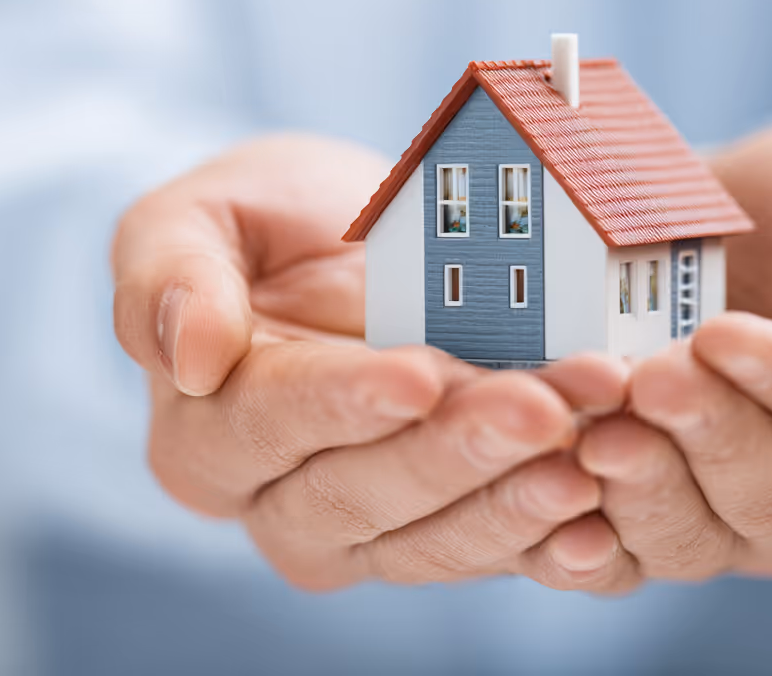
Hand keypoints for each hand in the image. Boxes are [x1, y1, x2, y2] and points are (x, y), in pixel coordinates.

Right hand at [111, 134, 629, 589]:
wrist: (359, 246)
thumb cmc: (271, 227)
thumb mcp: (198, 215)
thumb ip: (167, 276)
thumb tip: (189, 357)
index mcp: (209, 436)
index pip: (271, 424)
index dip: (343, 405)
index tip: (416, 375)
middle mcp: (287, 505)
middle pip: (366, 496)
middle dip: (458, 452)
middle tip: (539, 409)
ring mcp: (380, 531)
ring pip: (441, 538)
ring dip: (520, 496)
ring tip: (591, 446)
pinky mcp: (459, 534)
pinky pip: (505, 555)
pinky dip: (557, 542)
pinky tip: (604, 516)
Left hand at [542, 122, 771, 590]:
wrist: (732, 218)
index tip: (722, 331)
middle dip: (707, 437)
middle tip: (646, 375)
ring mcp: (725, 520)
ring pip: (692, 542)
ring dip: (638, 490)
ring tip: (592, 427)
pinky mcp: (641, 522)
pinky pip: (614, 563)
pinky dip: (576, 541)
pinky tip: (550, 500)